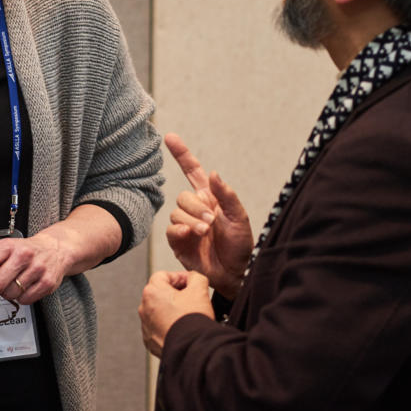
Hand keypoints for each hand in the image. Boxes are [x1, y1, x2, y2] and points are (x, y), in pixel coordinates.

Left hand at [0, 233, 72, 305]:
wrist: (56, 249)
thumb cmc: (26, 251)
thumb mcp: (7, 248)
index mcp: (9, 246)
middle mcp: (23, 256)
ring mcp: (37, 269)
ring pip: (10, 294)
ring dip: (6, 295)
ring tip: (10, 287)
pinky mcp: (47, 283)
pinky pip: (25, 300)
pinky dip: (20, 298)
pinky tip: (23, 288)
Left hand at [139, 270, 212, 357]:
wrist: (192, 349)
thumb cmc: (192, 321)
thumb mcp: (200, 289)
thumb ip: (196, 277)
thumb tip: (194, 278)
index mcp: (152, 292)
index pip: (164, 275)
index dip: (180, 277)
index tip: (190, 283)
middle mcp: (144, 309)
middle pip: (160, 294)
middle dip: (176, 294)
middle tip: (191, 298)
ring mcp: (146, 327)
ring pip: (159, 312)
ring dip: (172, 311)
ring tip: (188, 316)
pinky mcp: (150, 342)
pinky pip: (159, 329)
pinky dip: (169, 327)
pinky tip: (183, 329)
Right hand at [164, 133, 252, 298]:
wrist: (235, 273)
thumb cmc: (240, 246)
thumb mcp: (240, 218)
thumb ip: (227, 195)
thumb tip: (213, 173)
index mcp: (210, 198)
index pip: (192, 171)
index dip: (181, 154)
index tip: (170, 137)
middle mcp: (195, 209)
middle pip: (183, 195)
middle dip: (196, 207)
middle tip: (211, 222)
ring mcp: (185, 225)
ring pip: (177, 212)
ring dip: (192, 220)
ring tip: (206, 232)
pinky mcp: (179, 242)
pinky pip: (171, 229)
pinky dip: (180, 230)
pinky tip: (191, 235)